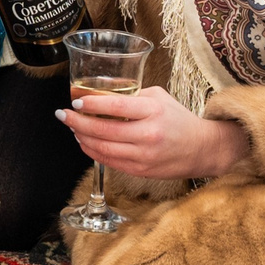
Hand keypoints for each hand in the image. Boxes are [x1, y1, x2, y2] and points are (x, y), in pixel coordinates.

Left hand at [59, 85, 251, 181]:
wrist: (201, 148)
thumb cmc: (178, 119)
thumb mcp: (158, 98)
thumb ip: (131, 95)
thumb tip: (100, 94)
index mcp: (152, 111)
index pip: (114, 107)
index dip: (91, 104)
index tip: (76, 101)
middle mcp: (147, 134)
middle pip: (102, 130)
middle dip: (77, 122)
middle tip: (63, 114)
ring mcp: (143, 155)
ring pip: (101, 148)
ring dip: (81, 137)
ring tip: (72, 127)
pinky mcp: (140, 170)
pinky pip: (108, 161)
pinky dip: (92, 151)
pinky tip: (85, 142)